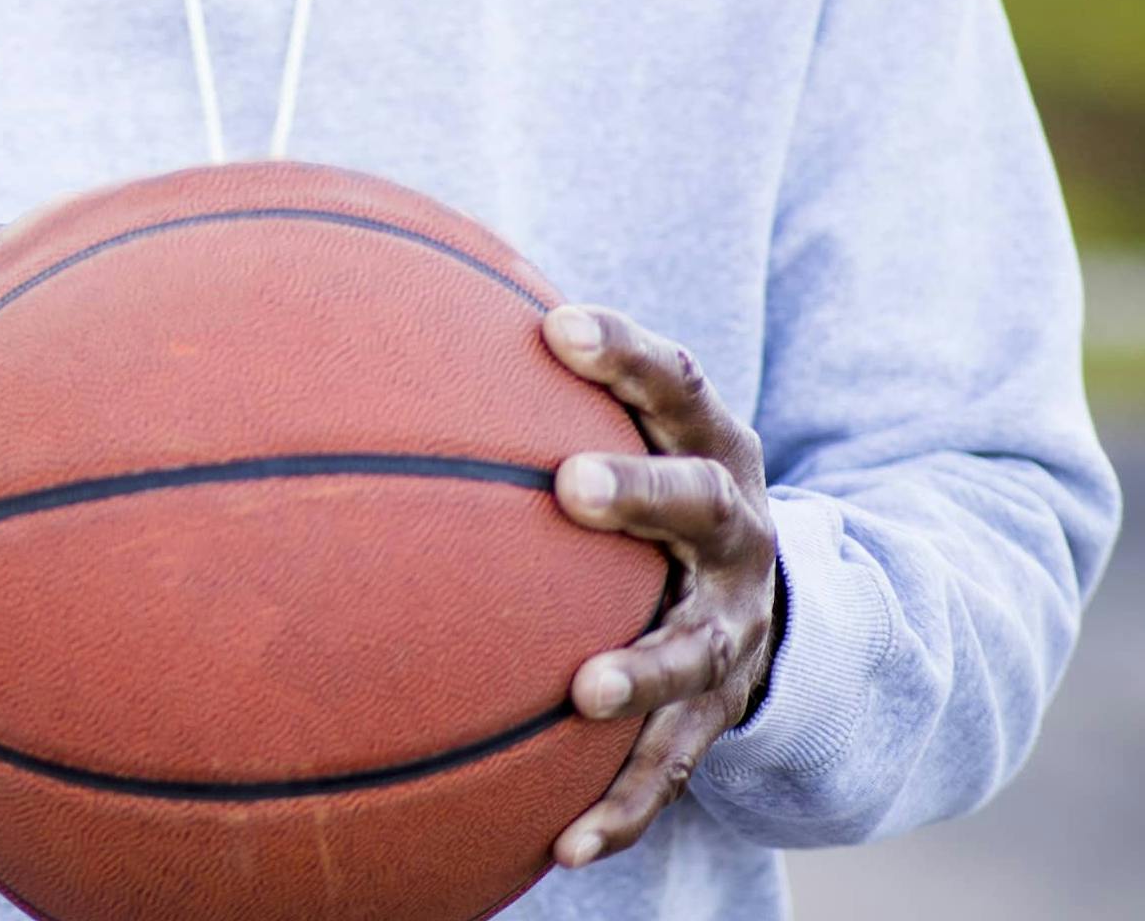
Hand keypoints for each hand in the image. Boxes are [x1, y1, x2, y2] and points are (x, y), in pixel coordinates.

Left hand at [543, 302, 779, 868]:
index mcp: (707, 446)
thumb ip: (528, 377)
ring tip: (585, 691)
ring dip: (641, 669)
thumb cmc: (646, 486)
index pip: (675, 382)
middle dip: (641, 493)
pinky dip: (619, 809)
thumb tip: (371, 296)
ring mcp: (730, 628)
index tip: (555, 324)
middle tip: (572, 487)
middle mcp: (732, 532)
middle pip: (699, 504)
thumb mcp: (625, 424)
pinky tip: (563, 848)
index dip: (624, 350)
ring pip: (693, 650)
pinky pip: (667, 771)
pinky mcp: (716, 716)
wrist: (773, 605)